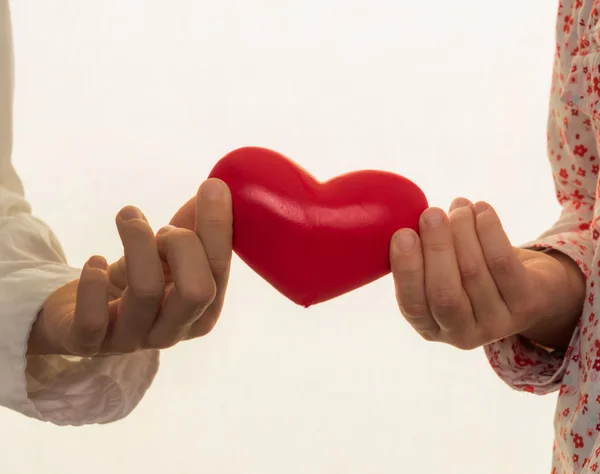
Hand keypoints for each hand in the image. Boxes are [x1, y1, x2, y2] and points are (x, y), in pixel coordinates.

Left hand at [28, 179, 232, 355]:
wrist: (82, 318)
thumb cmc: (137, 281)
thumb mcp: (168, 256)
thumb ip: (194, 228)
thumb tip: (216, 189)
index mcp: (202, 313)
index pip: (219, 272)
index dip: (217, 228)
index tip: (211, 188)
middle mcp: (172, 333)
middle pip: (197, 291)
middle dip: (183, 244)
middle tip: (163, 229)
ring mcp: (132, 341)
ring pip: (146, 291)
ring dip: (138, 241)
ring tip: (128, 218)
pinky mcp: (89, 344)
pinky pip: (94, 318)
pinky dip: (93, 281)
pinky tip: (96, 262)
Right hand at [390, 198, 585, 350]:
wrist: (529, 288)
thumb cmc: (469, 275)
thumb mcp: (440, 276)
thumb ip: (422, 259)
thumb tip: (408, 222)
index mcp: (430, 327)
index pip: (413, 306)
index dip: (407, 270)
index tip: (403, 234)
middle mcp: (462, 335)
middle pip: (445, 293)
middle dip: (436, 248)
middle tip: (431, 214)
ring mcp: (497, 323)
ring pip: (474, 271)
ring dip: (463, 230)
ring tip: (458, 206)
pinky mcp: (526, 303)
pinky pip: (502, 261)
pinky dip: (489, 230)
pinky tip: (481, 210)